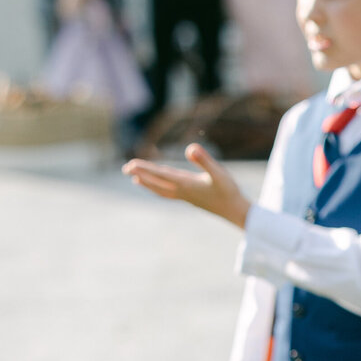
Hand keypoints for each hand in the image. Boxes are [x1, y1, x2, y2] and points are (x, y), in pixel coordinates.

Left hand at [123, 143, 249, 227]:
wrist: (235, 211)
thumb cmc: (228, 191)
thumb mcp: (218, 172)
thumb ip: (204, 160)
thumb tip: (190, 148)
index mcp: (185, 184)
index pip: (160, 174)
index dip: (145, 168)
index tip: (130, 164)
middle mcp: (182, 191)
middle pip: (156, 183)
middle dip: (141, 175)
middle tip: (125, 169)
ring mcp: (186, 197)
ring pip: (161, 190)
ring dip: (148, 184)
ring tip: (135, 179)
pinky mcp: (192, 199)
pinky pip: (169, 193)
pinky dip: (160, 189)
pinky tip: (161, 188)